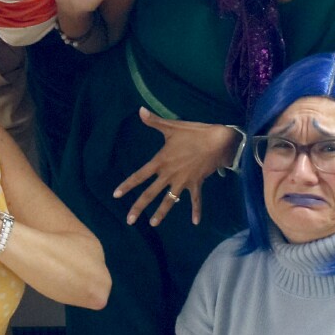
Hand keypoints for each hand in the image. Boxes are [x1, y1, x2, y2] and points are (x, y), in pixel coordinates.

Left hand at [112, 109, 236, 226]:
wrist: (218, 142)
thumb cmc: (194, 133)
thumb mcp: (173, 127)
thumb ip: (154, 121)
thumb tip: (139, 109)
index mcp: (161, 161)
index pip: (139, 175)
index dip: (127, 185)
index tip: (116, 195)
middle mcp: (169, 174)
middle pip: (150, 194)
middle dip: (139, 207)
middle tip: (129, 220)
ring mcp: (182, 181)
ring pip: (169, 201)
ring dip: (161, 213)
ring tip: (153, 224)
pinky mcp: (196, 184)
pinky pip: (196, 200)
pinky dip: (196, 210)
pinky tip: (196, 222)